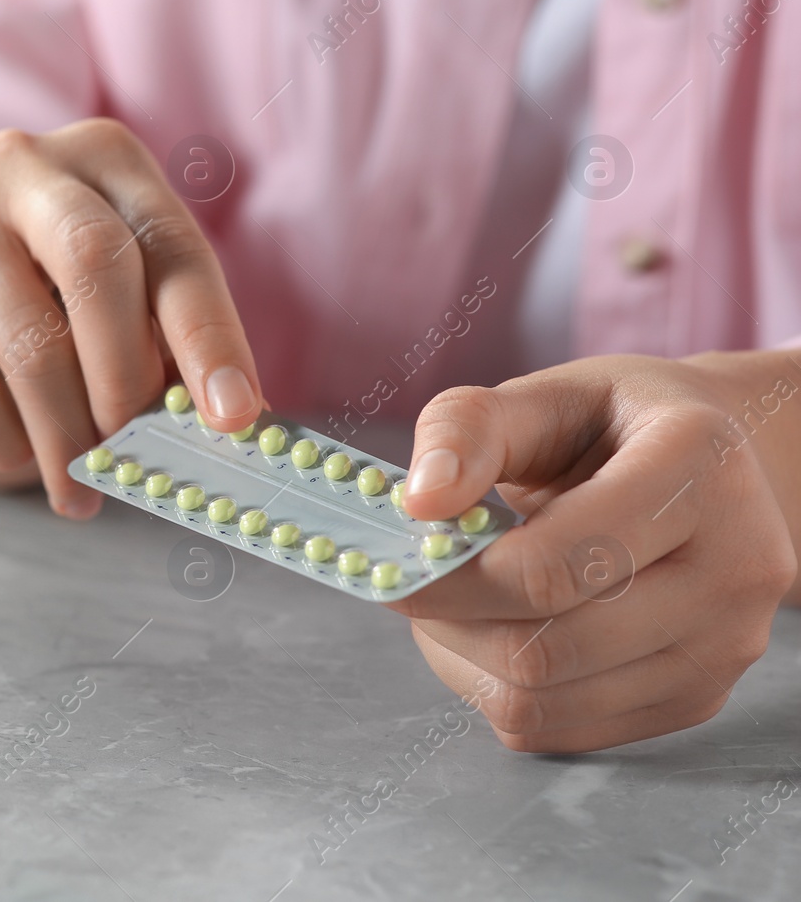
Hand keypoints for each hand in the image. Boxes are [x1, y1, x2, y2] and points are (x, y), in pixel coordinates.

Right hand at [0, 118, 263, 516]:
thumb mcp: (131, 304)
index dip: (209, 339)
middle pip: (93, 263)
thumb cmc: (62, 302)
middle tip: (131, 452)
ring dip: (65, 437)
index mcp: (106, 158)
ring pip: (28, 344)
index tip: (232, 418)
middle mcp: (21, 165)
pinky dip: (3, 444)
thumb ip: (174, 350)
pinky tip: (14, 450)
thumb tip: (231, 425)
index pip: (172, 248)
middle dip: (124, 378)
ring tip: (78, 480)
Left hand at [390, 351, 800, 752]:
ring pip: (543, 703)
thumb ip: (468, 430)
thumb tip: (420, 501)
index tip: (391, 562)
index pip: (553, 566)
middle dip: (448, 621)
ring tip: (452, 601)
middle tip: (411, 581)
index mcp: (698, 472)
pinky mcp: (696, 698)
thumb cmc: (608, 428)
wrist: (707, 472)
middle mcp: (735, 568)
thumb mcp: (541, 397)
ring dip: (463, 660)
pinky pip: (557, 729)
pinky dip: (496, 689)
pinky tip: (493, 630)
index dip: (452, 576)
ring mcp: (723, 647)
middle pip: (544, 648)